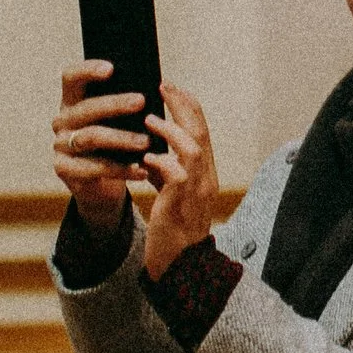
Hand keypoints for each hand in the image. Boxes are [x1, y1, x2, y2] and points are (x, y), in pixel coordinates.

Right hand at [53, 60, 148, 227]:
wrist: (103, 184)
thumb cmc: (116, 144)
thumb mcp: (121, 122)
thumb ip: (129, 105)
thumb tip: (160, 86)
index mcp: (73, 100)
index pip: (71, 77)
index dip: (87, 70)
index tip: (111, 68)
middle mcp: (62, 120)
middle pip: (86, 108)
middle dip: (114, 104)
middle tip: (141, 101)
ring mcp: (61, 145)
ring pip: (90, 137)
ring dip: (121, 139)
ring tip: (146, 142)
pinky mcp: (64, 169)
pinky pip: (94, 167)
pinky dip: (121, 169)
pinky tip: (142, 169)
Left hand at [139, 83, 220, 279]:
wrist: (179, 266)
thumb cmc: (172, 231)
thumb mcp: (170, 194)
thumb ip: (165, 171)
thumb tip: (150, 150)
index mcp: (205, 174)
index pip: (203, 132)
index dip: (189, 108)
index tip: (173, 88)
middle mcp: (207, 179)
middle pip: (201, 133)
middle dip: (183, 107)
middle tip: (164, 86)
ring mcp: (197, 191)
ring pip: (193, 149)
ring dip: (171, 130)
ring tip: (150, 118)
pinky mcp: (182, 203)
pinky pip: (176, 173)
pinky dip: (162, 160)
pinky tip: (146, 156)